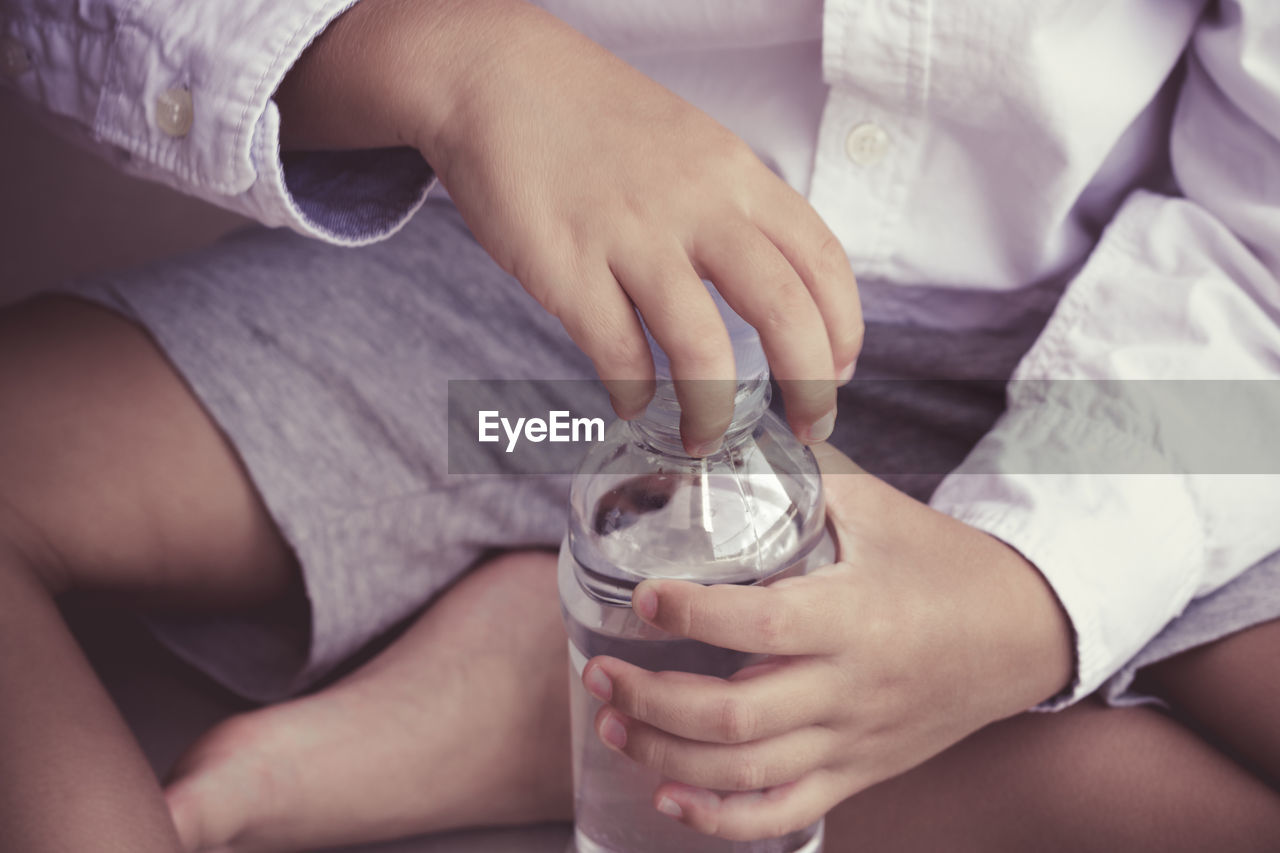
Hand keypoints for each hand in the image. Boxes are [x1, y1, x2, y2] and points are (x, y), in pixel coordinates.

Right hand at [276, 0, 862, 453]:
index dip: (844, 329)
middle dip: (808, 386)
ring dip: (713, 411)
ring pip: (702, 349)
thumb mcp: (690, 145)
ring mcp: (631, 238)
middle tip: (807, 428)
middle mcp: (696, 205)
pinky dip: (633, 393)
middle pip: (783, 311)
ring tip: (703, 438)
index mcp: (735, 174)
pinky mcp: (567, 268)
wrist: (496, 77)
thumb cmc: (592, 118)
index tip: (840, 372)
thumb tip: (770, 293)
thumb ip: (732, 210)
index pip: (821, 261)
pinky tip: (632, 402)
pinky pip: (618, 354)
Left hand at [579, 443, 1073, 840]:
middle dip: (652, 699)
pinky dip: (722, 819)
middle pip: (737, 715)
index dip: (692, 611)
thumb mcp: (878, 508)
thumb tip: (719, 450)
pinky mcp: (859, 772)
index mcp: (856, 615)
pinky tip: (671, 799)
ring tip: (614, 723)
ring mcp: (855, 740)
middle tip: (599, 671)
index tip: (642, 594)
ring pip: (747, 771)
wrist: (1023, 634)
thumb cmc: (944, 562)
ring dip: (667, 756)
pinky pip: (785, 814)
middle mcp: (853, 688)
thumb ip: (800, 481)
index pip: (761, 624)